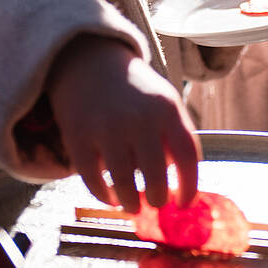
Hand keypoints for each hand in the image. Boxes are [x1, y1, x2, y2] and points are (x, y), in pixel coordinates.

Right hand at [46, 37, 200, 212]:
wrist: (91, 62)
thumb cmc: (136, 93)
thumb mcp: (166, 103)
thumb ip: (177, 138)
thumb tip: (182, 187)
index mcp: (167, 109)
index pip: (187, 156)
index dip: (189, 186)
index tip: (184, 203)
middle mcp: (138, 118)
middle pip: (155, 176)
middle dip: (157, 198)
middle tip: (155, 203)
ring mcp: (106, 127)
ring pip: (123, 183)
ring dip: (130, 202)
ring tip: (132, 205)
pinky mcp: (78, 136)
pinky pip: (92, 179)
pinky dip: (103, 195)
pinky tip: (111, 196)